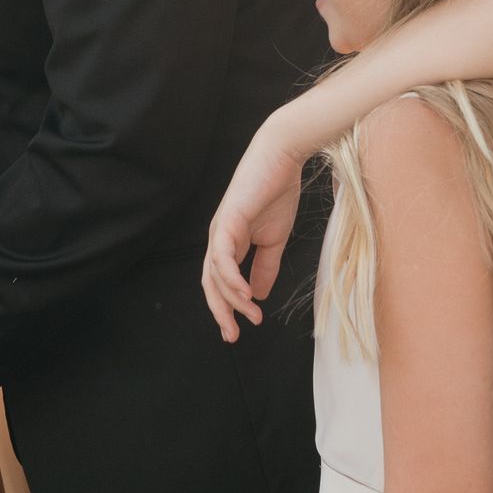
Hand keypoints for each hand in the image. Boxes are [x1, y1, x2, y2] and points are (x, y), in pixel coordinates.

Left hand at [202, 121, 304, 339]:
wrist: (282, 157)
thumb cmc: (277, 192)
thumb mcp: (275, 239)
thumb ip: (265, 266)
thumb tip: (258, 295)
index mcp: (229, 243)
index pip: (220, 282)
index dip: (226, 308)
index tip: (237, 330)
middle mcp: (218, 239)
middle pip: (210, 283)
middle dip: (220, 312)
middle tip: (232, 335)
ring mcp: (220, 229)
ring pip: (216, 274)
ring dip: (233, 299)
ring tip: (251, 314)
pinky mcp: (227, 220)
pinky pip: (222, 256)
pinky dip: (231, 278)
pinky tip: (244, 293)